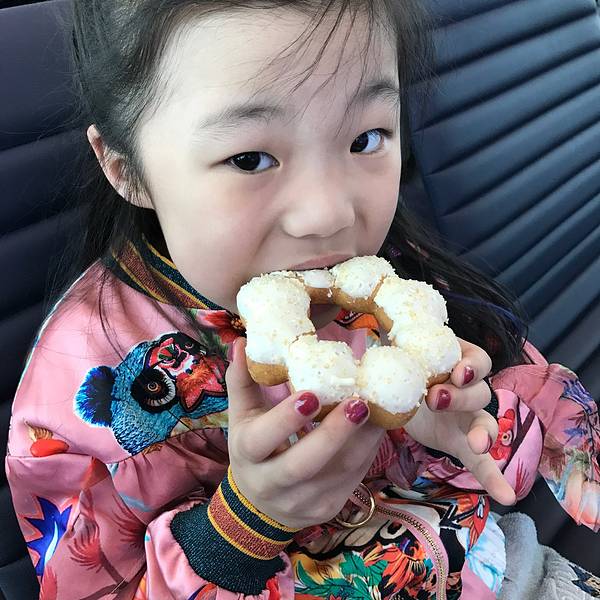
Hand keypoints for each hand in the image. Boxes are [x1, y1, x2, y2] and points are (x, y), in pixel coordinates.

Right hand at [226, 337, 385, 529]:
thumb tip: (243, 342)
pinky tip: (377, 425)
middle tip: (358, 403)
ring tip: (377, 407)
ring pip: (338, 472)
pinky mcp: (329, 508)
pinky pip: (354, 477)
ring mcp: (303, 502)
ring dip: (362, 439)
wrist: (260, 507)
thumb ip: (243, 380)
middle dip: (333, 433)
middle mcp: (272, 484)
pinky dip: (369, 449)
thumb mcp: (242, 417)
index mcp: (247, 455)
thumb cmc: (253, 450)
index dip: (285, 419)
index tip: (311, 394)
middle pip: (303, 464)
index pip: (262, 440)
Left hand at [403, 338, 515, 505]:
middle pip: (480, 389)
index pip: (474, 357)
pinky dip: (495, 478)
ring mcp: (468, 416)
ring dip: (485, 432)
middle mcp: (467, 387)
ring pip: (487, 420)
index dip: (470, 363)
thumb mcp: (396, 350)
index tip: (456, 370)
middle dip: (462, 394)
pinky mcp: (462, 443)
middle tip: (436, 398)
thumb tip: (370, 320)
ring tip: (476, 445)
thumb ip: (389, 336)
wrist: (402, 394)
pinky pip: (483, 462)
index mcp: (454, 361)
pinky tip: (507, 497)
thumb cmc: (402, 366)